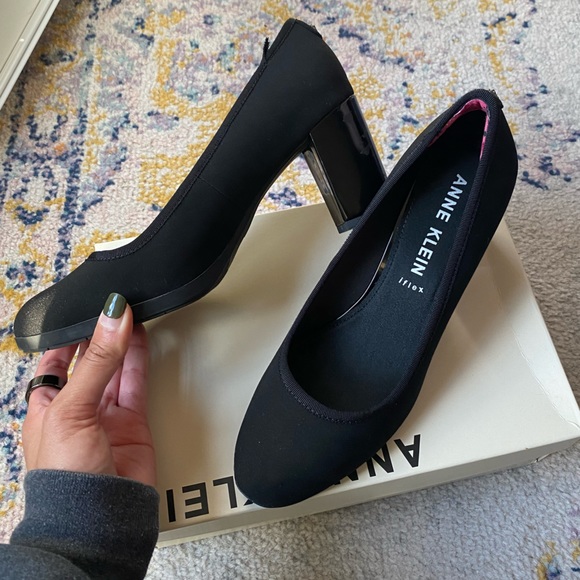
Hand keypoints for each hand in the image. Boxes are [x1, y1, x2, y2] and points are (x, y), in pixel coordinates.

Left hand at [22, 294, 155, 486]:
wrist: (100, 518)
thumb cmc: (64, 476)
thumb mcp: (72, 408)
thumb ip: (98, 361)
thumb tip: (112, 318)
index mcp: (47, 406)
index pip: (56, 361)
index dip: (69, 336)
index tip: (84, 309)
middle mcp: (77, 408)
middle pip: (90, 361)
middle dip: (100, 334)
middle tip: (113, 307)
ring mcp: (106, 415)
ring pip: (116, 368)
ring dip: (122, 341)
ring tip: (130, 313)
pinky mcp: (133, 422)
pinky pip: (137, 383)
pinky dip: (141, 359)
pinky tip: (141, 339)